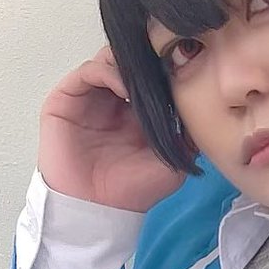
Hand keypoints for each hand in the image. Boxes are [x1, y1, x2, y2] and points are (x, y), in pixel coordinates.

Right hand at [37, 44, 188, 211]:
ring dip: (128, 64)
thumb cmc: (131, 190)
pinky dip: (107, 71)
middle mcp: (111, 99)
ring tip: (144, 79)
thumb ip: (186, 131)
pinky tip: (124, 86)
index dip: (164, 67)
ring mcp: (89, 97)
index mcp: (136, 110)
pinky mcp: (66, 100)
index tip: (182, 64)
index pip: (149, 74)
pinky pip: (87, 72)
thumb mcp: (173, 160)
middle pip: (128, 61)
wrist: (97, 209)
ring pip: (108, 60)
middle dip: (146, 59)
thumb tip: (202, 103)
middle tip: (163, 62)